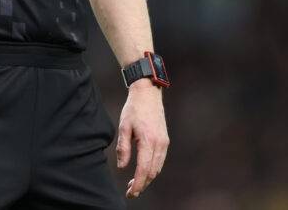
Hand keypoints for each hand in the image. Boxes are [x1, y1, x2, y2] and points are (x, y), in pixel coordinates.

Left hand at [116, 80, 168, 198]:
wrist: (148, 93)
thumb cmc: (134, 109)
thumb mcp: (124, 127)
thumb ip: (123, 148)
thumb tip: (122, 167)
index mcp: (148, 140)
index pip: (143, 169)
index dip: (137, 184)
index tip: (131, 193)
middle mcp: (159, 144)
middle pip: (152, 172)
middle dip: (142, 184)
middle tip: (130, 192)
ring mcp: (164, 142)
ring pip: (157, 168)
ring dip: (147, 178)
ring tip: (134, 184)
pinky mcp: (165, 140)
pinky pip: (160, 160)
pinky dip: (152, 170)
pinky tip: (143, 171)